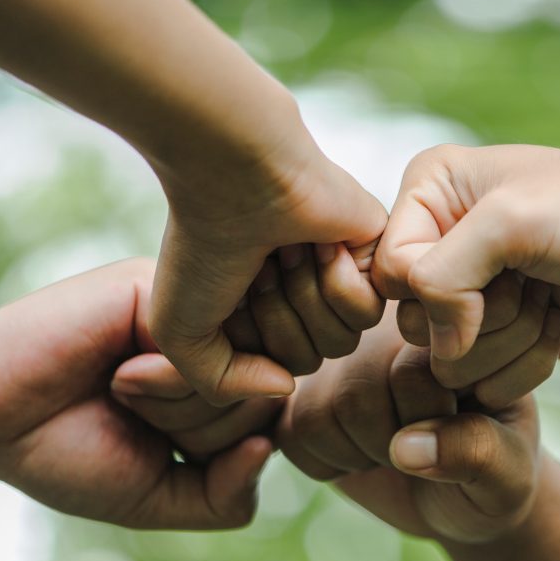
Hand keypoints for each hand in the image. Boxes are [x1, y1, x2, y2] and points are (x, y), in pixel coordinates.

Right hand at [0, 259, 273, 528]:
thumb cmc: (69, 453)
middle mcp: (216, 345)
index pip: (273, 426)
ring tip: (120, 389)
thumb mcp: (162, 497)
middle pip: (266, 402)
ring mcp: (193, 313)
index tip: (162, 447)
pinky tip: (119, 374)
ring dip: (176, 407)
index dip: (220, 455)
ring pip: (243, 373)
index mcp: (223, 387)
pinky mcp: (164, 290)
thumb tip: (271, 441)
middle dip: (198, 431)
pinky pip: (206, 347)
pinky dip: (163, 381)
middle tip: (133, 413)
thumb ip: (228, 492)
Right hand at [150, 128, 387, 406]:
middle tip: (258, 267)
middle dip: (277, 321)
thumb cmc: (199, 246)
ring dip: (302, 300)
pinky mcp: (378, 254)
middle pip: (312, 360)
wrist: (233, 173)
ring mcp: (345, 274)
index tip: (229, 291)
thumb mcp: (181, 335)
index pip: (278, 370)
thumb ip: (223, 384)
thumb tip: (285, 387)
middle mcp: (307, 294)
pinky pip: (369, 311)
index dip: (250, 343)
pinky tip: (317, 244)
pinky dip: (334, 282)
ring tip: (284, 252)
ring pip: (343, 340)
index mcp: (267, 311)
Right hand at [274, 306, 542, 543]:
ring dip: (359, 455)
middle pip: (359, 392)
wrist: (463, 497)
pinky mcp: (311, 391)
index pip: (413, 373)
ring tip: (397, 452)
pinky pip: (293, 432)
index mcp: (452, 333)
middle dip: (391, 445)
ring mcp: (346, 359)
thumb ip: (477, 452)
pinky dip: (327, 463)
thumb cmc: (496, 475)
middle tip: (426, 453)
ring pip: (322, 412)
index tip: (464, 439)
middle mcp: (393, 332)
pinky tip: (363, 456)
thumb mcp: (508, 472)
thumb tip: (407, 448)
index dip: (432, 425)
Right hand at [373, 143, 559, 362]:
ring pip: (447, 362)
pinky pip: (482, 383)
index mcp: (427, 194)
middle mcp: (439, 243)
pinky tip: (556, 323)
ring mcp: (469, 294)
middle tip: (532, 280)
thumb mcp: (509, 222)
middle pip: (414, 323)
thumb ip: (443, 276)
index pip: (389, 273)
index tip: (505, 268)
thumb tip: (438, 352)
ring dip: (511, 341)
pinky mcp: (498, 338)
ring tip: (548, 298)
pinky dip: (526, 366)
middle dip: (485, 316)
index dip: (441, 291)